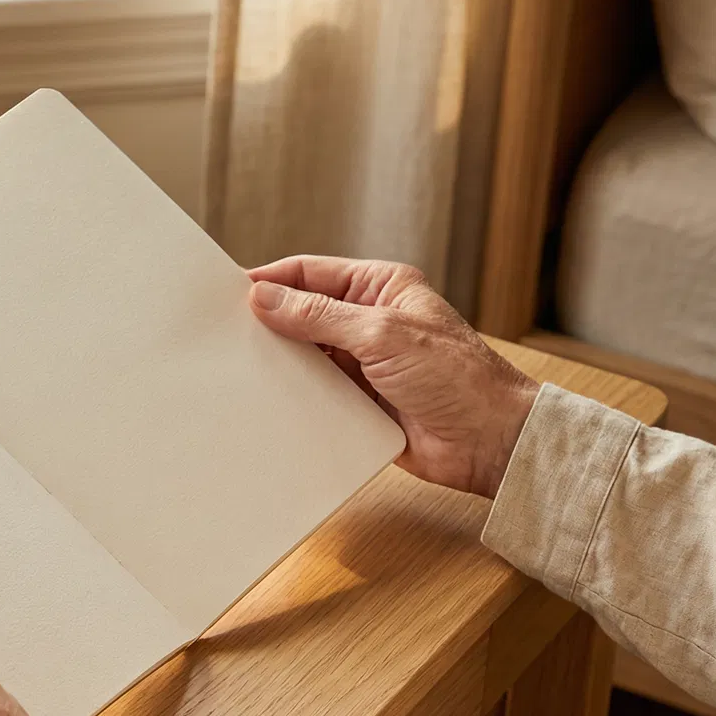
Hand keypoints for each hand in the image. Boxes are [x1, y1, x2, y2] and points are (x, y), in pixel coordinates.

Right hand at [248, 256, 538, 498]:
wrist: (489, 442)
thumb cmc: (457, 377)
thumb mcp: (382, 334)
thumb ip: (319, 316)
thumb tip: (265, 297)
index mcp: (380, 288)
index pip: (312, 274)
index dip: (271, 281)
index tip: (230, 294)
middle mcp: (370, 321)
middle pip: (304, 315)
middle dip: (269, 324)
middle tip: (226, 335)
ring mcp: (364, 363)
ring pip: (306, 357)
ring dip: (281, 365)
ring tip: (239, 369)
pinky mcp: (360, 403)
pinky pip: (316, 396)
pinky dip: (295, 399)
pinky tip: (269, 403)